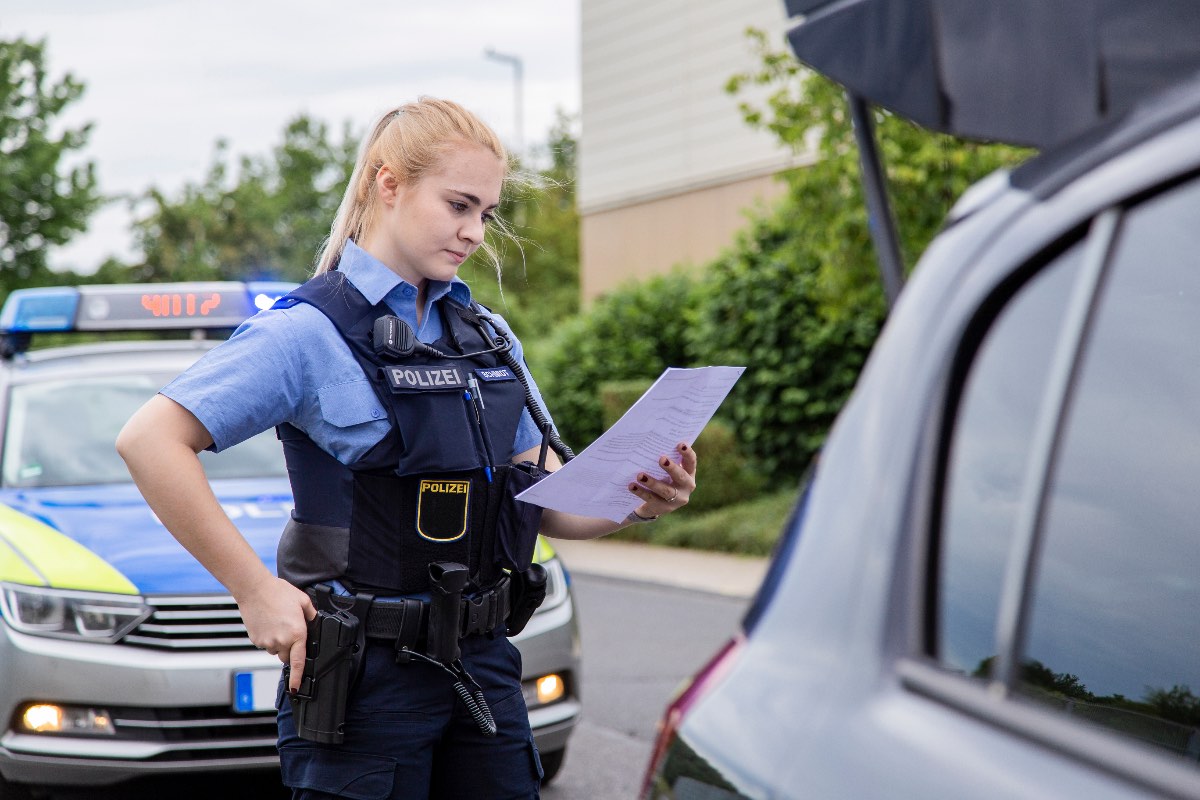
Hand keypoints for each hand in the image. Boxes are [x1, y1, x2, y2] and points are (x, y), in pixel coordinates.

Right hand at [235, 577, 316, 692]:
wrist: (254, 589)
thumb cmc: (278, 592)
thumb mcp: (303, 601)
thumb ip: (311, 615)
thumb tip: (314, 623)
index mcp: (297, 633)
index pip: (299, 661)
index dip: (298, 677)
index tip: (297, 688)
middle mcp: (282, 641)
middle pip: (287, 656)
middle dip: (290, 649)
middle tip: (289, 630)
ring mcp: (267, 642)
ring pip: (276, 650)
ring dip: (279, 643)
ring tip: (277, 622)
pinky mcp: (256, 640)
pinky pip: (265, 645)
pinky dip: (268, 638)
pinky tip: (269, 622)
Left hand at [628, 442, 697, 517]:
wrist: (655, 504)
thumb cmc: (662, 478)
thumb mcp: (666, 470)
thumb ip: (665, 459)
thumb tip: (652, 442)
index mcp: (689, 473)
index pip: (691, 462)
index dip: (687, 453)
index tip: (680, 444)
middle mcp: (686, 487)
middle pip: (681, 477)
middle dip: (671, 468)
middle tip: (661, 459)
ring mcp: (676, 499)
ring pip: (666, 490)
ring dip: (653, 482)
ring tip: (640, 475)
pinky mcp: (663, 508)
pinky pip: (651, 499)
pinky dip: (640, 492)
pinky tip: (632, 486)